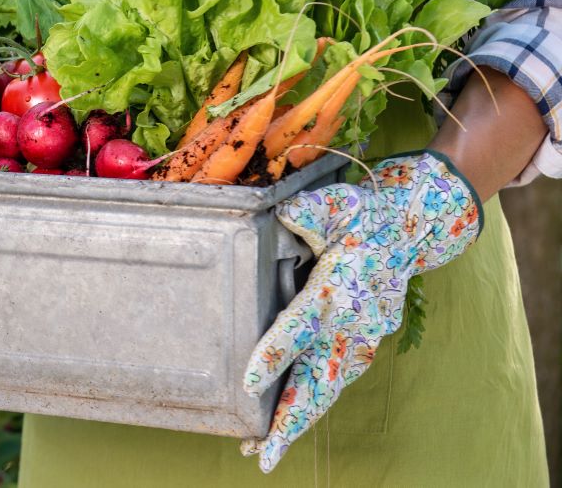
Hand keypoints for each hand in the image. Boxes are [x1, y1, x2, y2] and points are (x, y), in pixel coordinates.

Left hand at [240, 151, 481, 471]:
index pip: (301, 325)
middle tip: (263, 455)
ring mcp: (363, 338)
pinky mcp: (364, 344)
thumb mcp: (338, 204)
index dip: (275, 353)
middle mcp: (353, 321)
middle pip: (319, 379)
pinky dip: (313, 405)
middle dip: (290, 419)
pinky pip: (336, 381)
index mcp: (340, 286)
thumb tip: (284, 215)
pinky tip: (286, 425)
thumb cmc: (363, 216)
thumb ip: (310, 212)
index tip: (248, 382)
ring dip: (297, 421)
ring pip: (328, 389)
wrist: (411, 228)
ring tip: (264, 453)